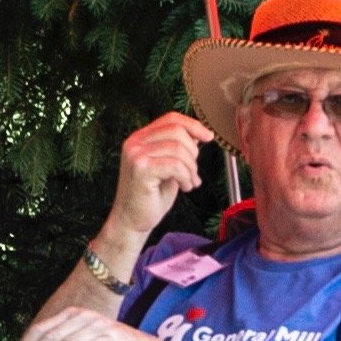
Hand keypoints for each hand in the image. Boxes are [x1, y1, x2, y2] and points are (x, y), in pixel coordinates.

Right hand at [100, 112, 218, 253]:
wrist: (132, 221)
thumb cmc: (151, 196)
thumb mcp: (168, 167)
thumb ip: (178, 150)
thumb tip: (198, 136)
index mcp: (140, 138)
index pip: (170, 119)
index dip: (193, 125)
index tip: (208, 137)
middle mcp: (134, 143)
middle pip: (176, 131)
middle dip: (193, 152)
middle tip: (193, 172)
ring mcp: (135, 155)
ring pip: (178, 149)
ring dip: (191, 168)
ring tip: (190, 182)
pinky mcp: (141, 169)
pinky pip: (175, 165)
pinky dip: (186, 177)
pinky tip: (185, 188)